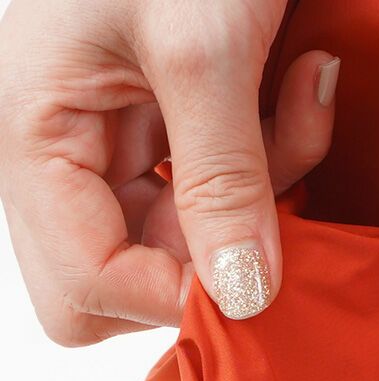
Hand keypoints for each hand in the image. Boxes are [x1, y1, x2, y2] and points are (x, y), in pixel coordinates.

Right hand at [0, 0, 339, 343]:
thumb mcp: (201, 43)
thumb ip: (221, 179)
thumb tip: (241, 300)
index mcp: (33, 136)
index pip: (84, 286)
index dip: (171, 296)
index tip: (256, 275)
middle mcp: (63, 149)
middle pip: (123, 275)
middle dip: (208, 251)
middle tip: (268, 200)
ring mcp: (114, 132)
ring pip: (186, 231)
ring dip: (263, 188)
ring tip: (302, 94)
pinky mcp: (167, 113)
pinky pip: (223, 177)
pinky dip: (277, 146)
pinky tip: (306, 79)